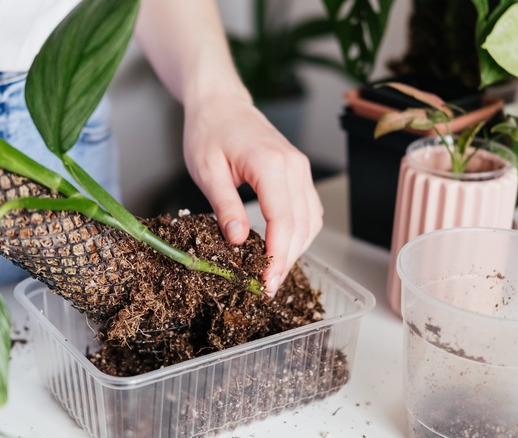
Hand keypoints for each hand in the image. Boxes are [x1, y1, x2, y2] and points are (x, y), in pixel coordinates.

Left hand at [182, 92, 322, 295]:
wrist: (220, 103)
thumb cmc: (209, 131)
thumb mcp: (207, 170)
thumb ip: (225, 206)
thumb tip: (237, 241)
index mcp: (270, 164)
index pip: (282, 220)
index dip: (277, 256)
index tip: (266, 283)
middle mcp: (293, 166)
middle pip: (301, 225)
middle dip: (286, 261)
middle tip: (267, 288)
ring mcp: (300, 169)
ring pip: (310, 221)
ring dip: (295, 250)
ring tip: (273, 273)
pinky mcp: (299, 173)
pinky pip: (308, 210)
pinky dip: (299, 234)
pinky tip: (281, 248)